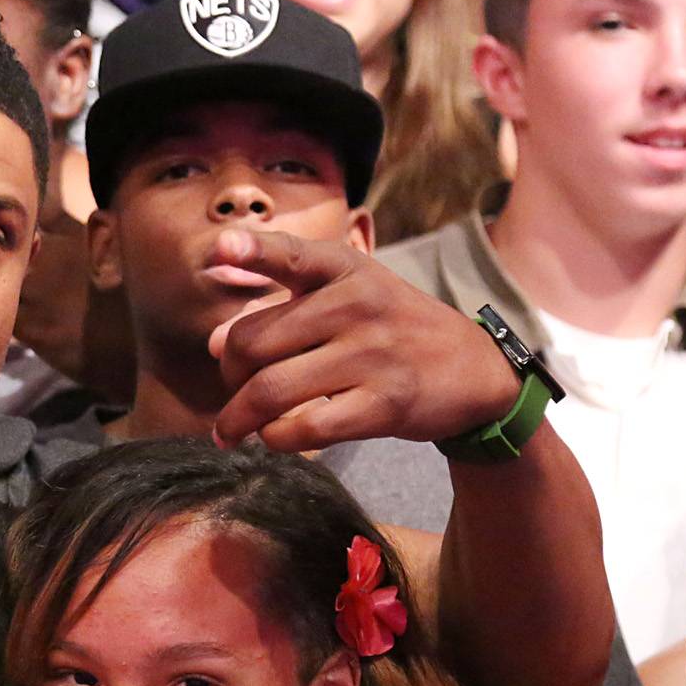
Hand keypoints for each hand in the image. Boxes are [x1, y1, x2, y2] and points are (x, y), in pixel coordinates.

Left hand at [205, 228, 519, 450]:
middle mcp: (358, 304)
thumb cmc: (388, 331)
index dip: (253, 250)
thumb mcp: (344, 300)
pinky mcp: (385, 404)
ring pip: (270, 390)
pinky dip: (275, 438)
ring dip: (236, 418)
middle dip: (227, 374)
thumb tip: (213, 344)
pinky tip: (273, 437)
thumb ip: (279, 312)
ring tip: (229, 430)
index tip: (219, 248)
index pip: (293, 255)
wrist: (472, 370)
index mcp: (346, 269)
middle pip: (252, 342)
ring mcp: (373, 354)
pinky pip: (304, 427)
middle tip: (231, 388)